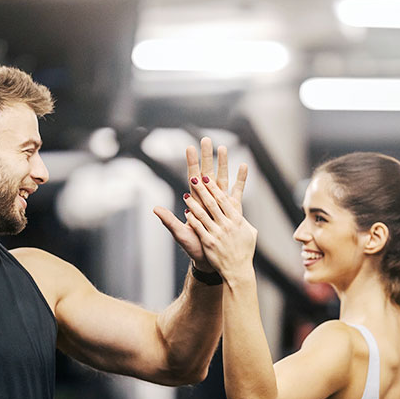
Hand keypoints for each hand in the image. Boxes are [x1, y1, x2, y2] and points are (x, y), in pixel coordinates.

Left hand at [153, 137, 246, 270]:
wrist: (209, 260)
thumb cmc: (193, 247)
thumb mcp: (181, 234)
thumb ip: (169, 221)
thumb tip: (155, 209)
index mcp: (195, 203)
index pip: (193, 178)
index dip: (192, 163)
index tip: (190, 147)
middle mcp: (207, 200)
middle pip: (207, 173)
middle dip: (207, 156)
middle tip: (206, 139)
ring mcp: (220, 204)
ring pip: (222, 179)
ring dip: (223, 163)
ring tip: (224, 147)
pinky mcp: (232, 210)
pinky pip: (237, 192)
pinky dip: (241, 179)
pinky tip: (244, 166)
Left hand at [184, 173, 255, 281]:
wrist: (238, 271)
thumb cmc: (245, 251)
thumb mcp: (250, 233)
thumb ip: (243, 220)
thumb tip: (242, 211)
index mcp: (237, 220)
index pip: (223, 200)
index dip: (214, 188)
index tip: (207, 179)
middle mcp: (227, 225)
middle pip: (212, 203)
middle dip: (202, 190)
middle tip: (194, 179)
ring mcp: (217, 234)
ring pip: (203, 214)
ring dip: (193, 203)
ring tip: (186, 195)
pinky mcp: (209, 243)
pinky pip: (199, 228)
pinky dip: (192, 219)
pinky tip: (186, 212)